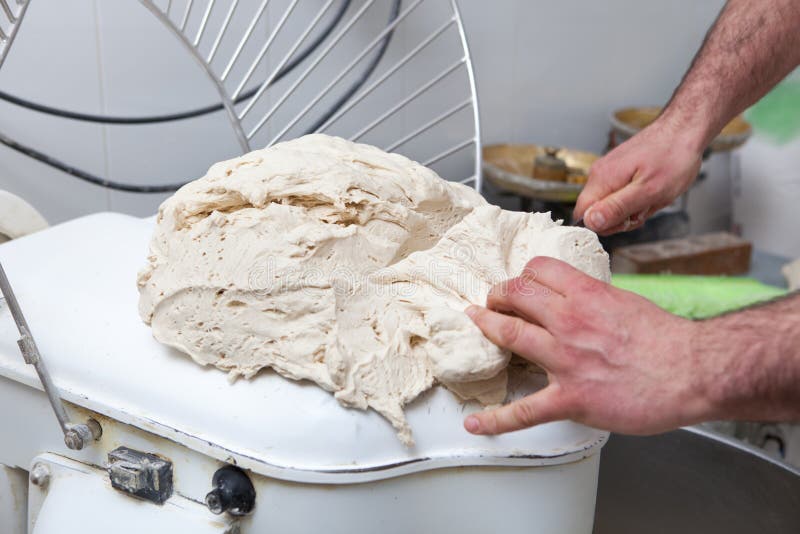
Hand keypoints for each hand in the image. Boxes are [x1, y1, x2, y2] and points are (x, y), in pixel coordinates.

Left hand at [463, 256, 714, 435]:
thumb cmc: (669, 340)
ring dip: (486, 327)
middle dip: (496, 295)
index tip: (518, 284)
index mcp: (587, 295)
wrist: (694, 372)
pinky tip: (475, 422)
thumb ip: (595, 300)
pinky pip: (523, 411)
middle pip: (515, 295)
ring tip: (475, 323)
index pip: (538, 271)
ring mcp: (566, 360)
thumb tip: (579, 299)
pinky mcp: (570, 398)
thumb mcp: (628, 302)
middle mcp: (570, 321)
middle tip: (491, 300)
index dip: (522, 276)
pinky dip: (495, 419)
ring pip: (509, 335)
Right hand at [573, 118, 703, 234]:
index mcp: (602, 180)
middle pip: (596, 212)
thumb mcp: (649, 191)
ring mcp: (608, 171)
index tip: (627, 220)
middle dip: (621, 218)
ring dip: (631, 208)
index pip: (583, 216)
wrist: (683, 129)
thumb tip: (590, 222)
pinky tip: (651, 190)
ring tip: (652, 196)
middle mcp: (599, 174)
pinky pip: (619, 194)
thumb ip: (617, 208)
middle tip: (644, 208)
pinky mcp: (618, 170)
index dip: (604, 226)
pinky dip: (636, 198)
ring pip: (609, 204)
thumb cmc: (673, 157)